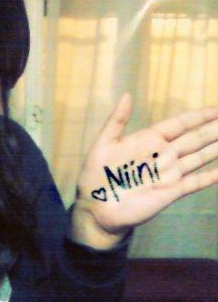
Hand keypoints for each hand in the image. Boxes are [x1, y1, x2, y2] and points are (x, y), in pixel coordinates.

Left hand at [71, 94, 217, 247]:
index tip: (217, 109)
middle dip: (214, 129)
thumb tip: (127, 94)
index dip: (198, 116)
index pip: (179, 124)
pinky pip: (194, 182)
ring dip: (216, 148)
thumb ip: (117, 121)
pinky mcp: (170, 192)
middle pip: (195, 138)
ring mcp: (168, 173)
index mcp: (148, 140)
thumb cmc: (95, 175)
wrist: (96, 207)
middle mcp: (162, 154)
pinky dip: (209, 177)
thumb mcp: (103, 144)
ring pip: (199, 157)